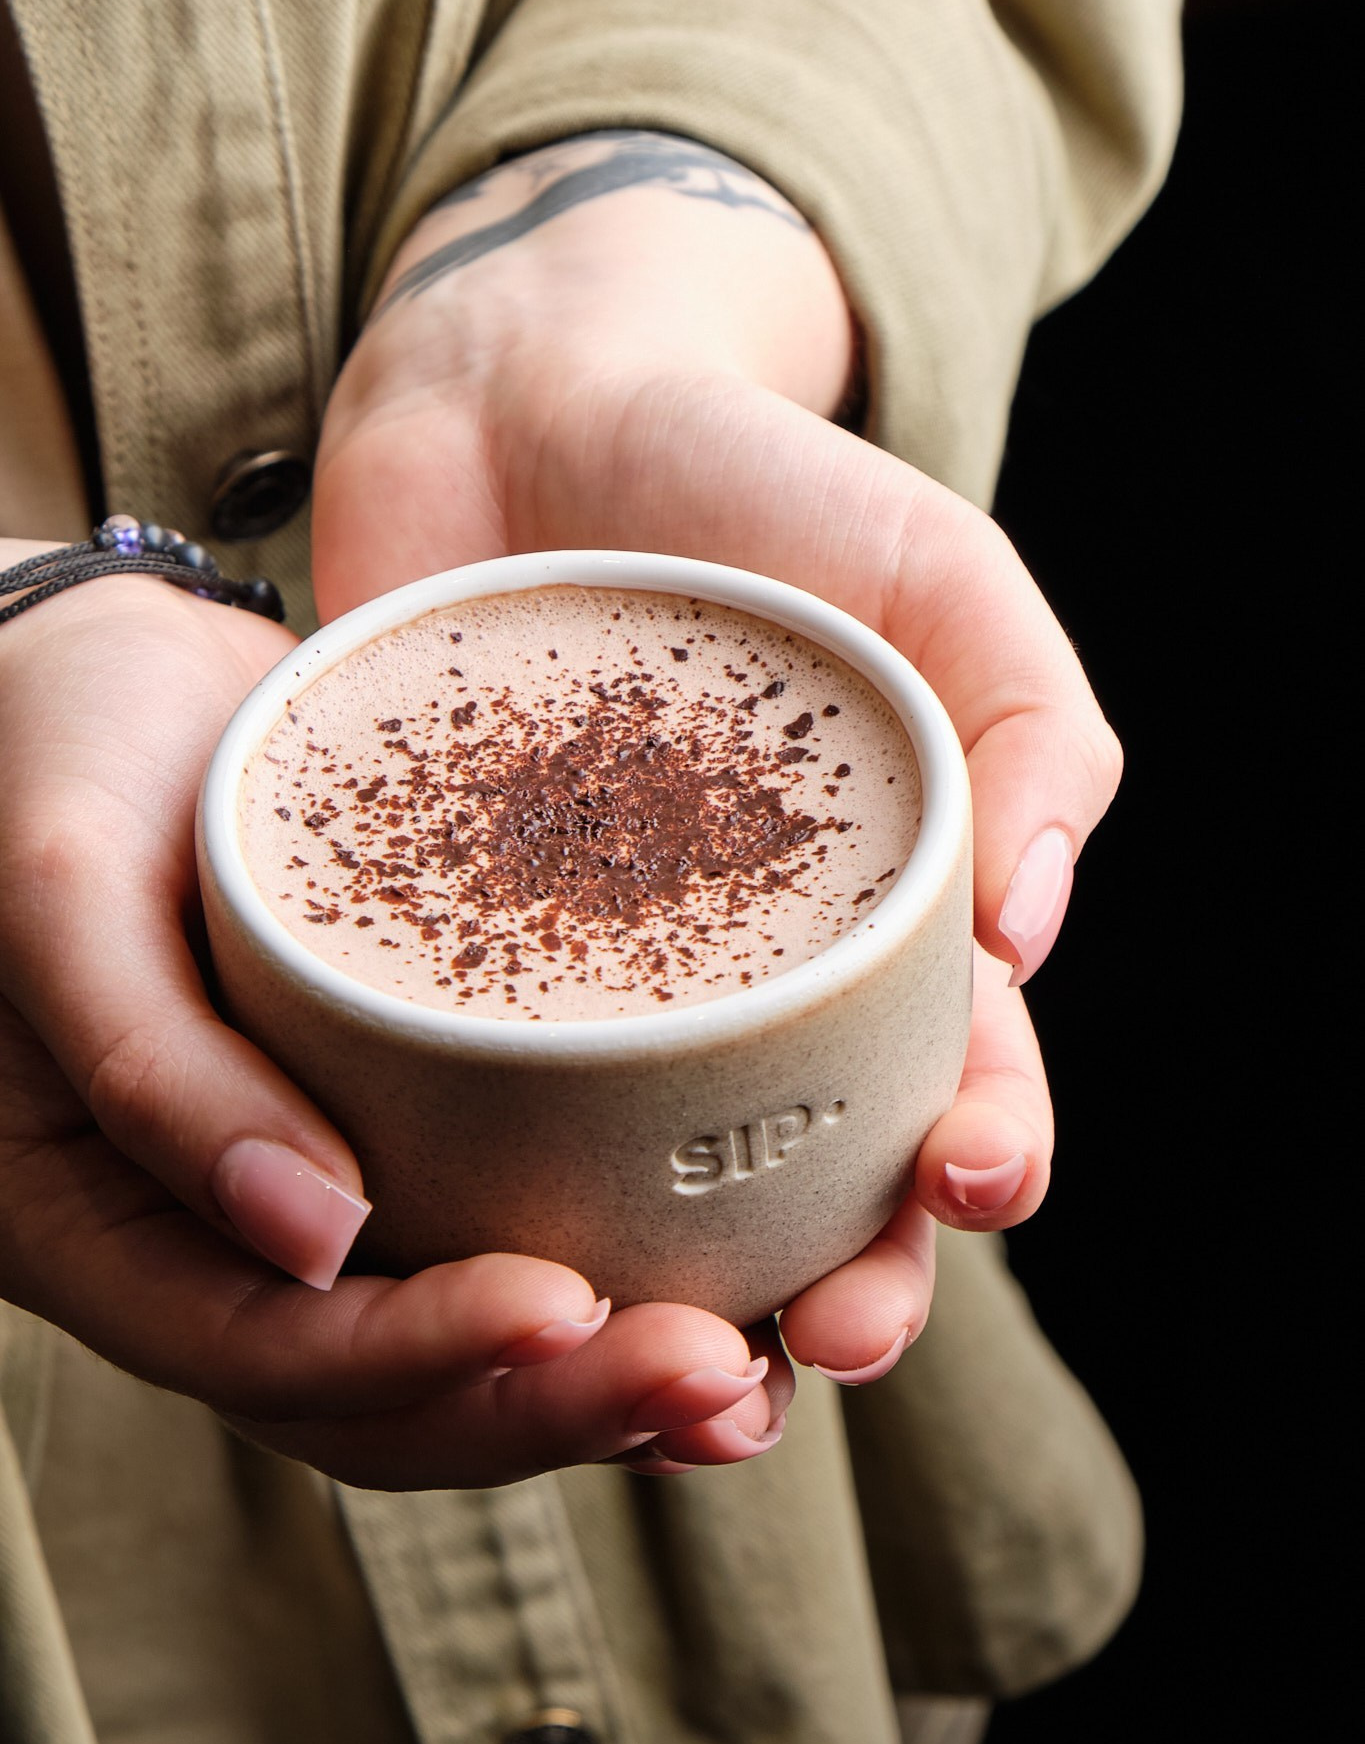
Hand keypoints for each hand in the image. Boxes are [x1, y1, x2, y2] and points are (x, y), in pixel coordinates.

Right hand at [0, 558, 789, 1481]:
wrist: (108, 677)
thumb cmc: (46, 754)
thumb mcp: (64, 890)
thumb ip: (153, 1068)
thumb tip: (322, 1243)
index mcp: (98, 1227)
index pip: (271, 1353)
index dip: (423, 1354)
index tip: (567, 1303)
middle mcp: (211, 1240)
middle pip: (391, 1396)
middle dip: (557, 1402)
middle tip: (723, 1375)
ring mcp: (308, 1184)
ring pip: (456, 1344)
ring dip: (599, 1375)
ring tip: (753, 1373)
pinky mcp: (391, 1116)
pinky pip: (492, 1223)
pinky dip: (601, 1265)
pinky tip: (725, 1264)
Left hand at [314, 132, 1120, 1385]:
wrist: (531, 392)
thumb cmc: (761, 482)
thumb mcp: (938, 572)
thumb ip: (1030, 724)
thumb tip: (1034, 935)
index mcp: (871, 914)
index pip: (956, 1070)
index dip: (976, 1151)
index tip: (961, 1187)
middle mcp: (730, 975)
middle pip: (802, 1168)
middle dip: (836, 1271)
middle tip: (817, 1338)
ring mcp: (579, 975)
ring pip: (637, 1175)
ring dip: (670, 1283)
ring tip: (661, 1350)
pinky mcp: (432, 946)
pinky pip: (456, 1078)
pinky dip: (474, 1171)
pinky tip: (465, 1241)